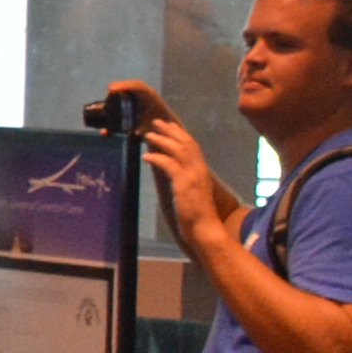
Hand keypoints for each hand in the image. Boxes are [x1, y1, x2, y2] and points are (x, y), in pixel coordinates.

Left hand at [115, 95, 235, 240]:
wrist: (205, 230)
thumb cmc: (197, 217)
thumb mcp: (190, 194)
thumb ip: (184, 182)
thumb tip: (173, 174)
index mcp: (201, 172)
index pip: (192, 146)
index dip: (181, 134)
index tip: (170, 125)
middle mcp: (199, 170)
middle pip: (186, 143)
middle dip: (171, 131)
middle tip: (156, 122)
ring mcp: (192, 177)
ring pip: (178, 150)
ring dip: (162, 140)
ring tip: (148, 135)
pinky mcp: (184, 185)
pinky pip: (169, 165)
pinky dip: (157, 158)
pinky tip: (146, 156)